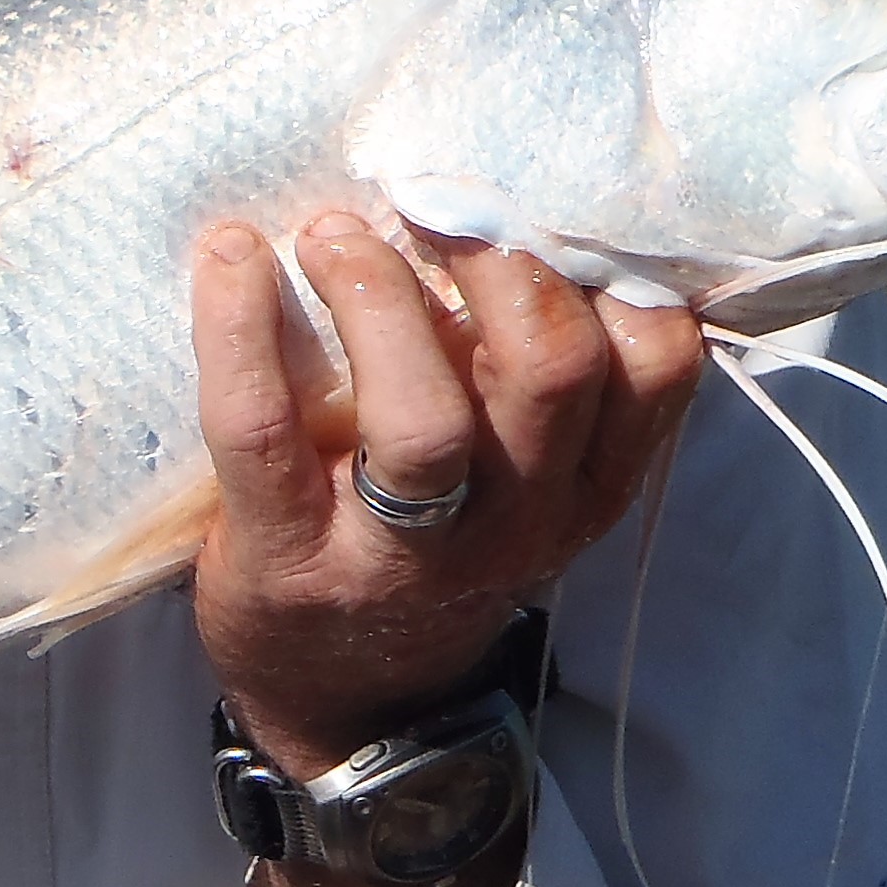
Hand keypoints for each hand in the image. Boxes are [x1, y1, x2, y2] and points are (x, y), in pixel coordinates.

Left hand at [189, 214, 706, 781]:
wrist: (346, 694)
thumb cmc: (435, 534)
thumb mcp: (525, 471)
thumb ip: (537, 366)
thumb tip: (513, 192)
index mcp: (588, 482)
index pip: (657, 360)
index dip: (603, 262)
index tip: (526, 205)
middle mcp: (519, 521)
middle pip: (553, 371)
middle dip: (496, 260)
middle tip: (427, 204)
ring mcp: (404, 554)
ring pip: (426, 419)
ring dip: (378, 297)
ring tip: (329, 232)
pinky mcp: (290, 558)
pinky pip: (262, 431)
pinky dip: (238, 328)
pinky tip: (228, 255)